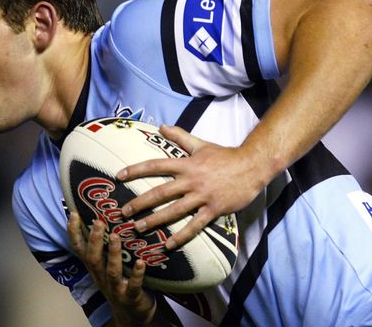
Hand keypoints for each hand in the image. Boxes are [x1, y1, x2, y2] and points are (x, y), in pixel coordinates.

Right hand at [68, 212, 155, 325]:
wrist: (132, 313)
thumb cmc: (121, 282)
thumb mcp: (108, 265)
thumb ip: (105, 246)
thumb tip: (105, 215)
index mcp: (95, 268)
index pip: (79, 249)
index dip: (74, 233)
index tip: (73, 214)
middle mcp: (101, 277)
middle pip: (93, 258)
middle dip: (93, 240)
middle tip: (98, 221)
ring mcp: (115, 288)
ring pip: (111, 271)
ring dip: (112, 254)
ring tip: (115, 237)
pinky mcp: (130, 297)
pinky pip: (133, 285)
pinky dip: (137, 274)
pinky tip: (141, 262)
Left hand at [118, 125, 269, 249]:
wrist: (252, 166)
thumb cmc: (226, 156)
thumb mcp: (201, 144)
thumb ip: (180, 136)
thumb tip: (162, 126)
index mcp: (187, 164)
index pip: (156, 165)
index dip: (136, 170)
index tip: (119, 175)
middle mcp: (192, 180)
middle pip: (160, 192)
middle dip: (139, 202)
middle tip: (123, 212)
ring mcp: (202, 196)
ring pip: (174, 210)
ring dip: (154, 220)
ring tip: (138, 228)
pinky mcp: (214, 209)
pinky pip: (195, 225)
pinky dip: (181, 236)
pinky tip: (169, 244)